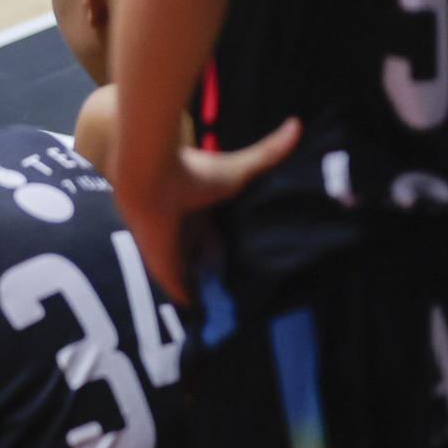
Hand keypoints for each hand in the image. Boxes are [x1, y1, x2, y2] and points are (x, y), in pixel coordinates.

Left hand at [114, 118, 300, 304]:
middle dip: (215, 272)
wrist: (149, 176)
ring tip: (230, 315)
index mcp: (198, 213)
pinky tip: (206, 324)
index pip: (214, 236)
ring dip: (204, 291)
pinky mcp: (163, 271)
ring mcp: (172, 252)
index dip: (226, 247)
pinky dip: (189, 307)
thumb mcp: (238, 168)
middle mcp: (184, 233)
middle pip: (201, 259)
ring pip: (190, 278)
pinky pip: (177, 296)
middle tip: (242, 295)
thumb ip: (268, 151)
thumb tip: (298, 124)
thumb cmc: (192, 171)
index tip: (248, 261)